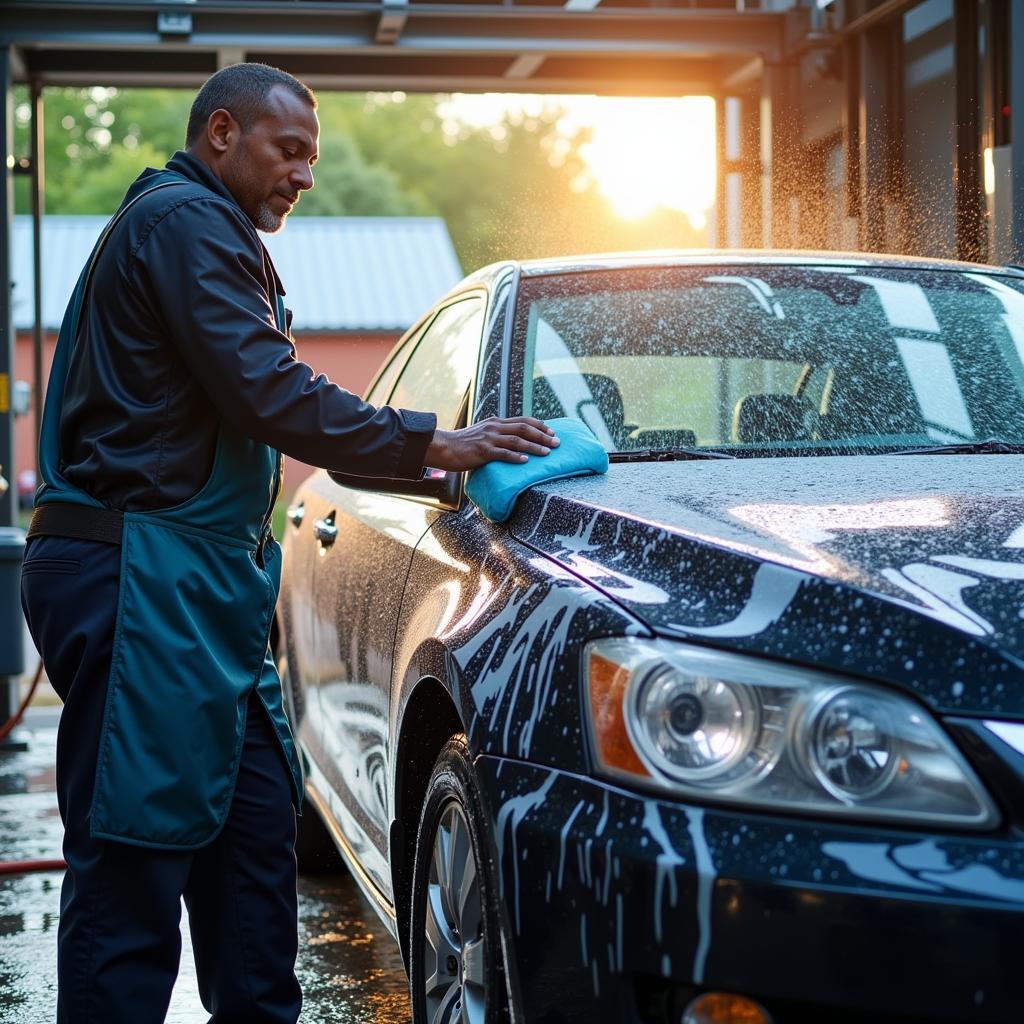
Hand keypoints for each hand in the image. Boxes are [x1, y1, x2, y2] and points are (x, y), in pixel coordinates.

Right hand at [424, 417, 558, 471]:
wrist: (444, 447)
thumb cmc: (463, 444)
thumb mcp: (482, 434)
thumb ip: (497, 435)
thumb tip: (512, 442)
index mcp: (496, 422)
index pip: (523, 420)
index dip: (539, 425)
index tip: (552, 431)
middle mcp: (494, 427)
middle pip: (524, 428)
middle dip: (543, 435)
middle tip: (557, 442)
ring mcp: (489, 439)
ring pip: (517, 441)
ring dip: (534, 447)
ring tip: (547, 453)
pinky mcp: (482, 451)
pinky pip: (502, 454)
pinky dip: (515, 457)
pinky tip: (526, 461)